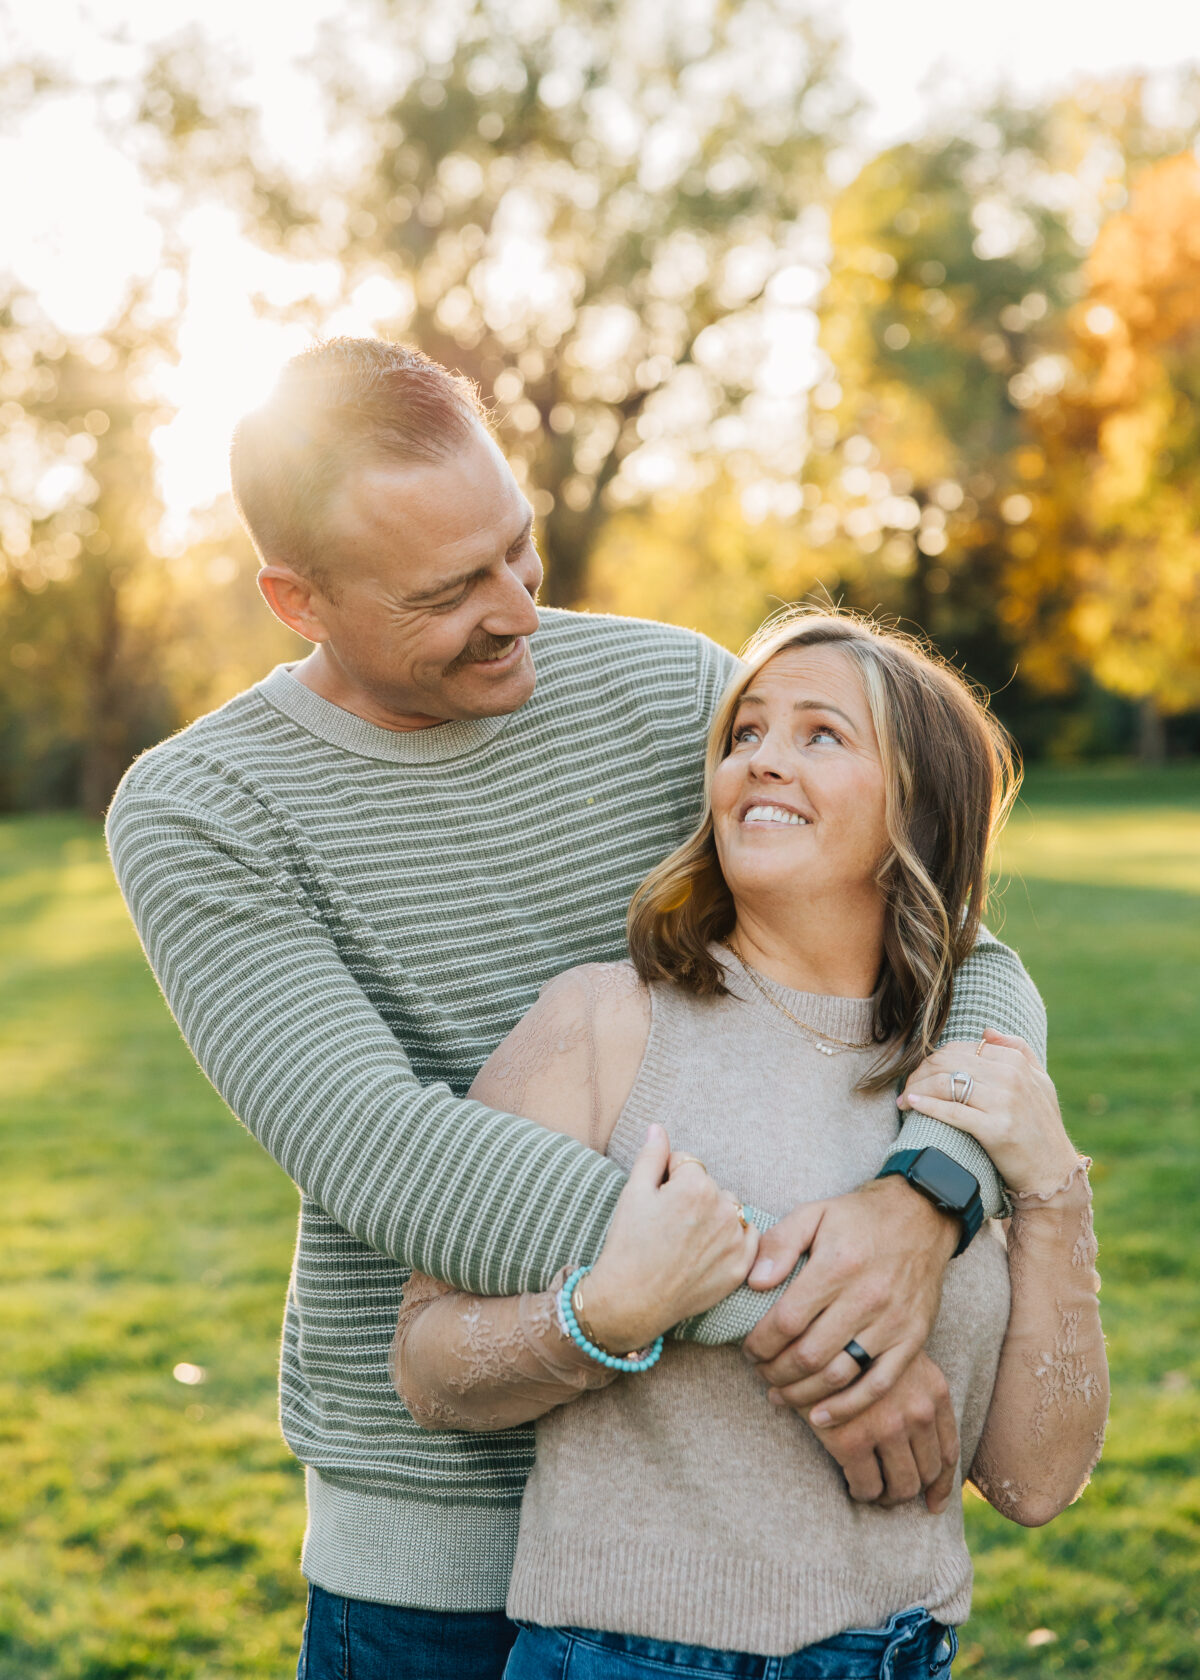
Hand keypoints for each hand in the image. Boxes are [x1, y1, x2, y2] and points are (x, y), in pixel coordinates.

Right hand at [581, 1125, 758, 1352]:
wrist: (631, 1302)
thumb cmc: (628, 1246)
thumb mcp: (633, 1193)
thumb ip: (651, 1155)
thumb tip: (658, 1128)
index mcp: (696, 1186)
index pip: (686, 1164)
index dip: (665, 1180)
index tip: (654, 1204)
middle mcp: (723, 1210)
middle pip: (709, 1186)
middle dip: (691, 1197)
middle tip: (667, 1225)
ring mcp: (735, 1241)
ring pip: (728, 1210)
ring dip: (712, 1217)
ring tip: (684, 1240)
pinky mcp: (740, 1267)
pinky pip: (746, 1238)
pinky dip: (730, 1240)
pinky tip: (705, 1252)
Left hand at [740, 1177, 957, 1422]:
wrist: (921, 1218)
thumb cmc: (859, 1218)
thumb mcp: (813, 1213)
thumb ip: (779, 1244)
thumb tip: (755, 1283)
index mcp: (838, 1265)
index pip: (787, 1320)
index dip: (760, 1343)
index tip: (748, 1349)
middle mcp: (867, 1297)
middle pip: (809, 1354)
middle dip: (774, 1371)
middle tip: (760, 1372)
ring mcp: (893, 1323)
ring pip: (839, 1376)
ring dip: (801, 1394)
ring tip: (778, 1394)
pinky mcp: (913, 1340)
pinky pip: (878, 1386)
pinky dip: (846, 1408)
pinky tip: (820, 1417)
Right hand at [779, 1352, 959, 1512]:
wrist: (817, 1330)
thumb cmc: (857, 1342)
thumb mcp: (899, 1357)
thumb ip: (915, 1390)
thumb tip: (925, 1435)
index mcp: (934, 1392)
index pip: (949, 1451)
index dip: (942, 1483)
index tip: (933, 1503)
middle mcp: (918, 1412)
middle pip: (927, 1472)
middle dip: (911, 1488)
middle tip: (891, 1491)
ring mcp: (887, 1427)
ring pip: (901, 1486)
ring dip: (888, 1495)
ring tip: (872, 1491)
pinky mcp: (852, 1440)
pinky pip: (867, 1486)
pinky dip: (862, 1492)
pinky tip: (852, 1485)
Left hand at [897, 1029, 1077, 1196]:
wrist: (1053, 1172)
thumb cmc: (1042, 1126)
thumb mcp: (1041, 1081)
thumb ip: (1019, 1050)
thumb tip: (986, 1030)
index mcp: (1016, 1061)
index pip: (958, 1049)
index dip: (932, 1060)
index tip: (919, 1074)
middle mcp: (1011, 1077)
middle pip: (947, 1063)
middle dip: (918, 1073)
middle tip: (905, 1087)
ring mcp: (1005, 1102)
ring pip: (945, 1084)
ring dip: (916, 1089)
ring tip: (903, 1099)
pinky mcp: (996, 1129)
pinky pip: (951, 1111)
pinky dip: (925, 1106)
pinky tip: (911, 1105)